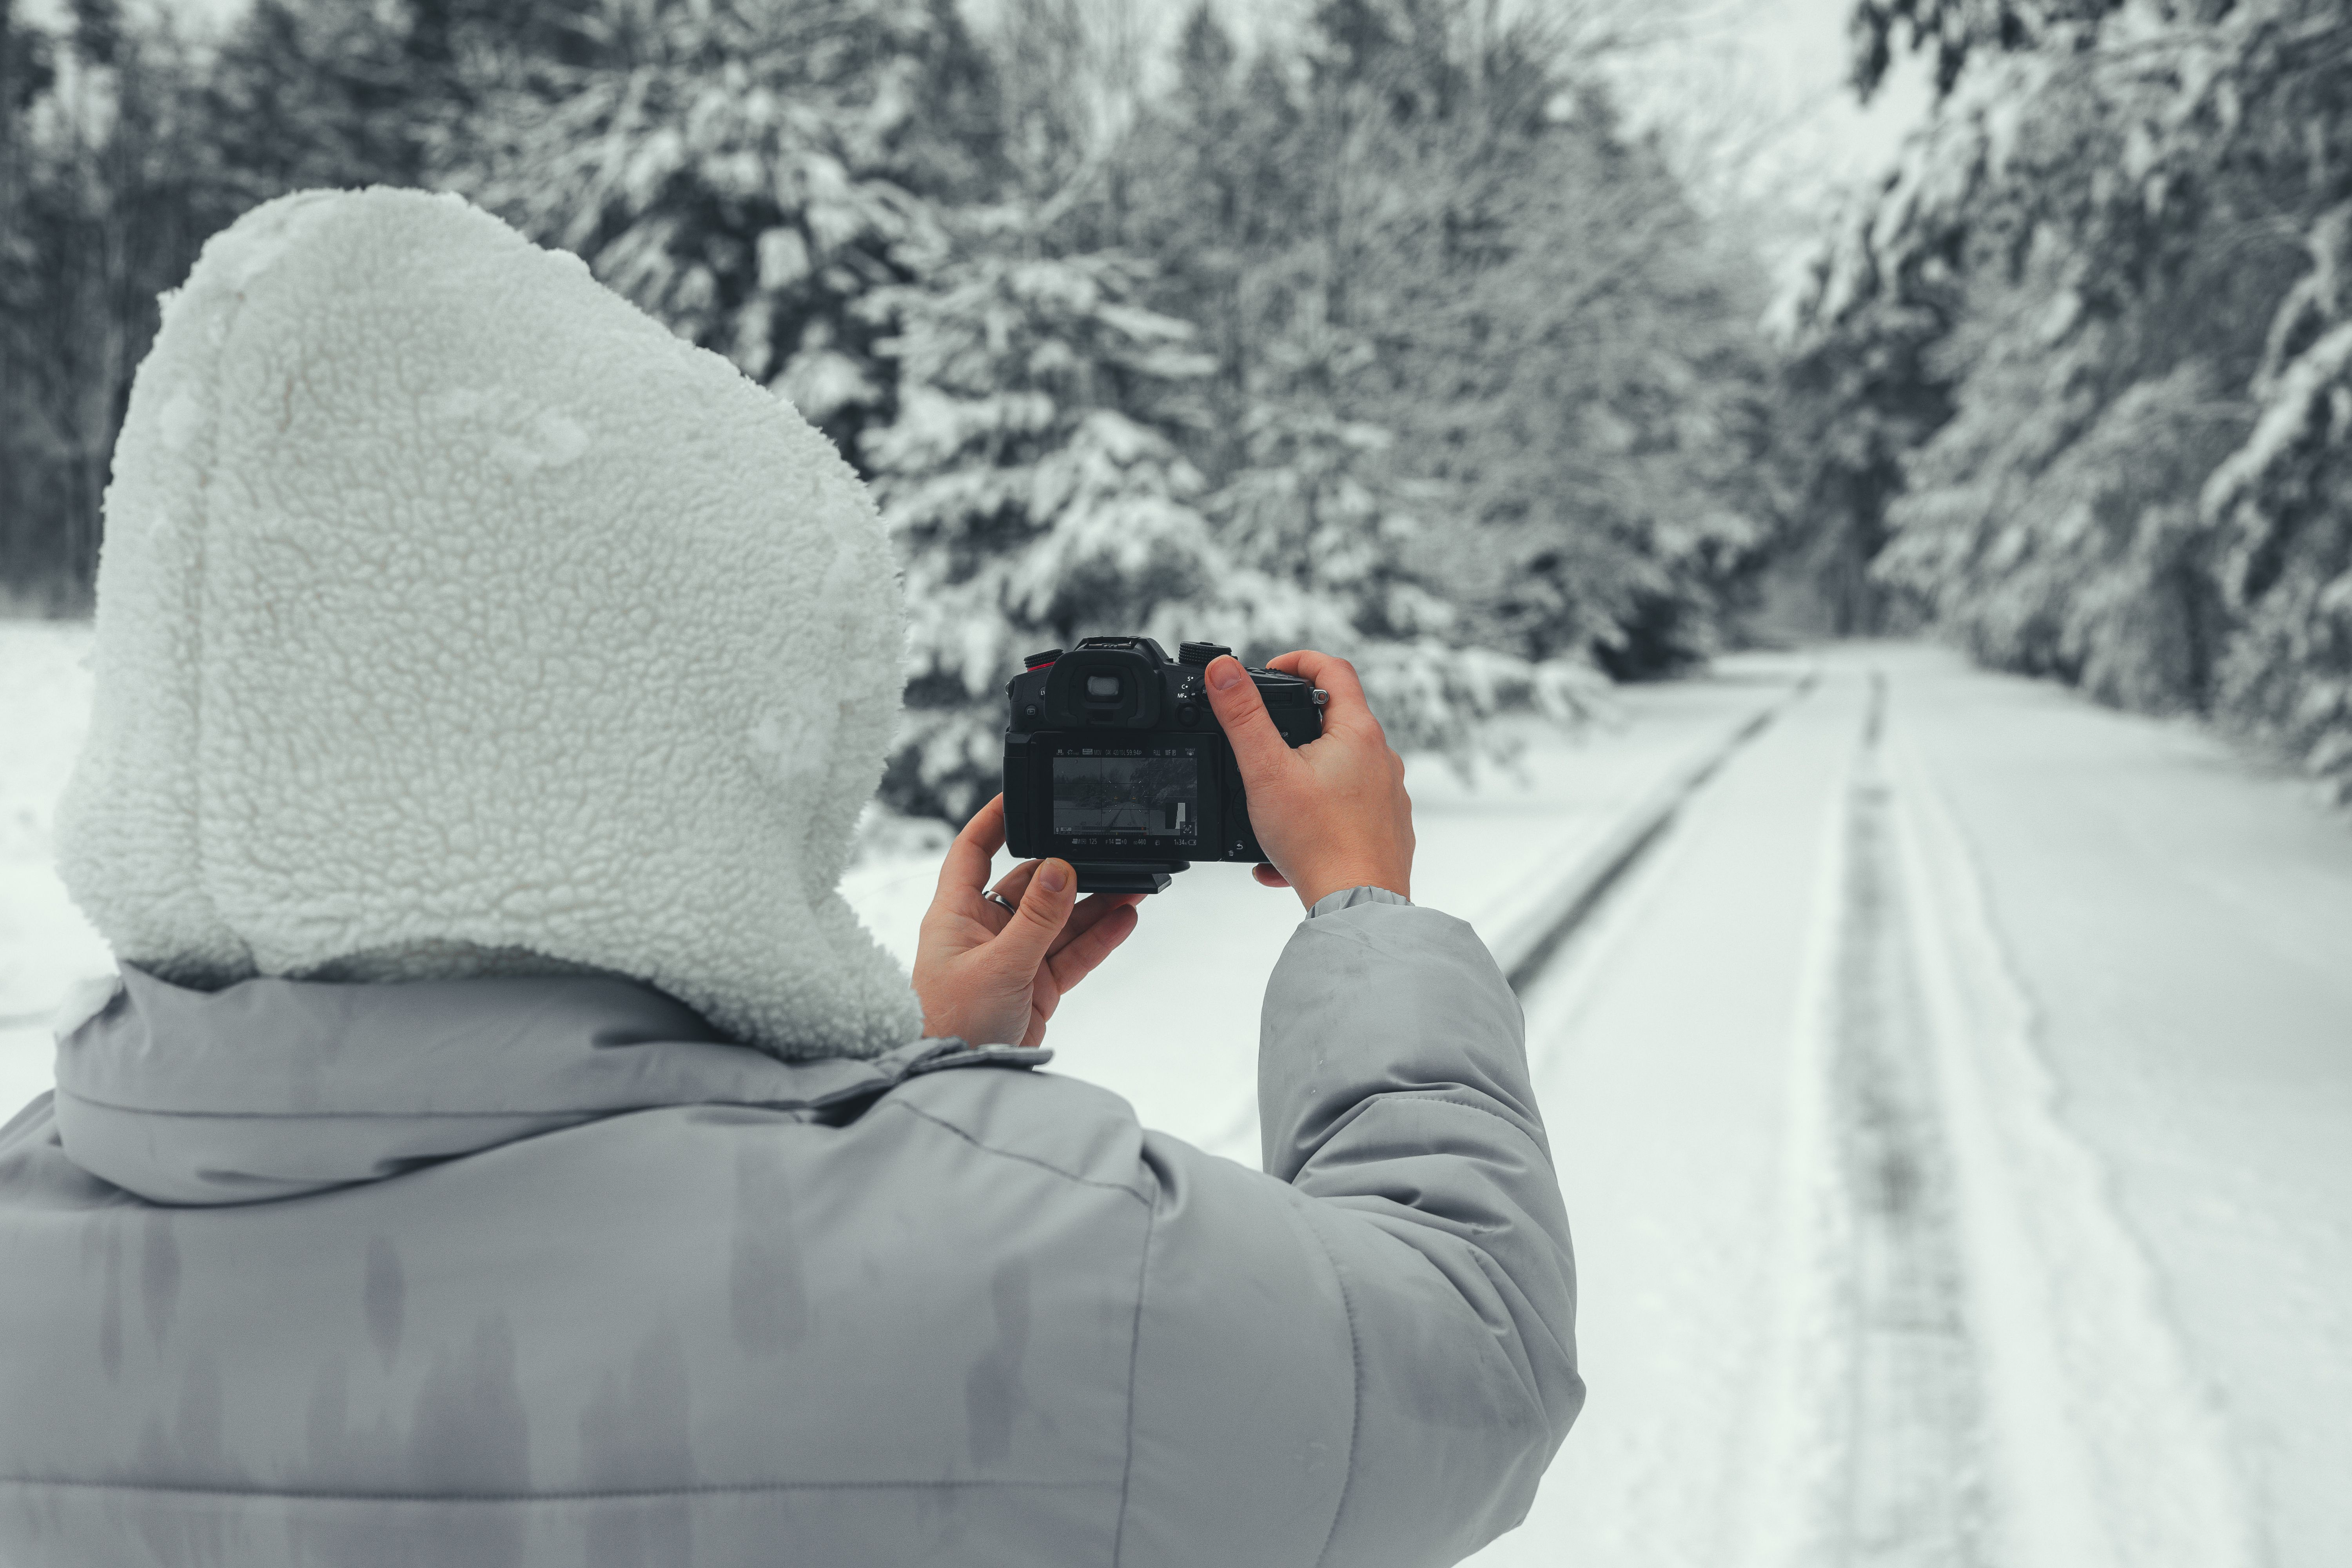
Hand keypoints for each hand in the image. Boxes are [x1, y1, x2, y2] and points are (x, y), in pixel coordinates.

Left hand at [911, 794, 1144, 1047]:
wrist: (958, 1078)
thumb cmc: (952, 1022)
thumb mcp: (998, 965)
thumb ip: (1036, 918)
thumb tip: (1061, 868)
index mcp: (957, 914)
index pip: (972, 851)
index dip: (994, 821)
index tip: (1023, 795)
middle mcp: (985, 930)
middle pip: (1031, 884)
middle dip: (1069, 869)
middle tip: (1107, 851)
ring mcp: (1014, 957)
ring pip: (1060, 920)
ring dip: (1095, 902)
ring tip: (1134, 883)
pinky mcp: (1037, 986)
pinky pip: (1072, 953)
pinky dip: (1098, 937)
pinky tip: (1125, 917)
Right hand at [1203, 651, 1413, 909]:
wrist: (1356, 904)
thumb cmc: (1317, 841)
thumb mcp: (1265, 771)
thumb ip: (1242, 717)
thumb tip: (1223, 671)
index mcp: (1358, 733)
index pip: (1333, 670)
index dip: (1298, 661)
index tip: (1270, 673)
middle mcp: (1382, 758)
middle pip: (1336, 720)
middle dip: (1294, 726)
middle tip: (1262, 741)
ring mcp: (1387, 795)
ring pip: (1339, 770)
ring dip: (1303, 777)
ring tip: (1270, 802)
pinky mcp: (1386, 829)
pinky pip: (1346, 811)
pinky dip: (1315, 818)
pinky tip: (1284, 850)